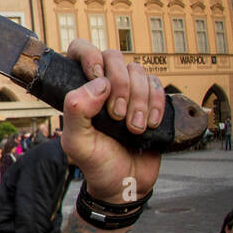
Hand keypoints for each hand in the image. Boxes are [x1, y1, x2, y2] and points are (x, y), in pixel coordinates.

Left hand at [59, 39, 164, 205]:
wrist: (127, 182)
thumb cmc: (97, 163)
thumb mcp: (76, 143)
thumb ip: (75, 112)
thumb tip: (99, 83)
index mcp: (78, 90)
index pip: (80, 50)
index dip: (90, 57)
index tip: (99, 80)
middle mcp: (102, 85)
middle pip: (114, 57)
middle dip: (121, 86)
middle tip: (117, 116)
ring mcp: (127, 90)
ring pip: (139, 71)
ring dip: (139, 100)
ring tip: (134, 129)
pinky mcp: (149, 99)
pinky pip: (158, 84)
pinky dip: (157, 103)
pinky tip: (150, 124)